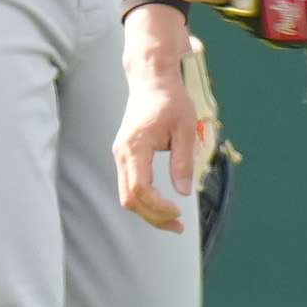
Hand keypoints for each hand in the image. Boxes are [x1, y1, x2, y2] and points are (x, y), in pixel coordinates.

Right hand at [116, 4, 197, 230]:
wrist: (152, 80)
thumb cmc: (171, 101)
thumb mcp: (185, 128)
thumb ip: (183, 161)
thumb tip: (183, 193)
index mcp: (135, 147)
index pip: (139, 188)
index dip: (157, 206)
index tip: (179, 212)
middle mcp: (122, 153)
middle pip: (129, 199)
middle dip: (153, 217)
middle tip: (179, 226)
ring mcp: (121, 155)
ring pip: (127, 196)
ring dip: (148, 212)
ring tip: (174, 220)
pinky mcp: (125, 156)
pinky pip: (130, 186)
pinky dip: (145, 200)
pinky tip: (164, 205)